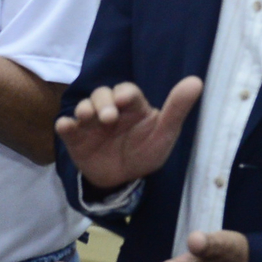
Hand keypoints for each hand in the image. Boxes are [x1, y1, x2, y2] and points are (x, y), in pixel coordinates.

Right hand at [56, 76, 203, 190]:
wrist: (122, 180)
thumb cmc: (145, 152)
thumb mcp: (164, 134)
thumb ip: (177, 109)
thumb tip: (196, 81)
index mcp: (132, 106)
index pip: (127, 91)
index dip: (124, 93)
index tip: (124, 100)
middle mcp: (109, 109)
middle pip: (102, 94)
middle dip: (103, 102)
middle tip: (108, 118)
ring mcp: (90, 122)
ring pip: (83, 106)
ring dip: (83, 108)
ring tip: (86, 117)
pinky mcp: (75, 136)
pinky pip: (66, 126)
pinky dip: (64, 124)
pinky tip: (66, 126)